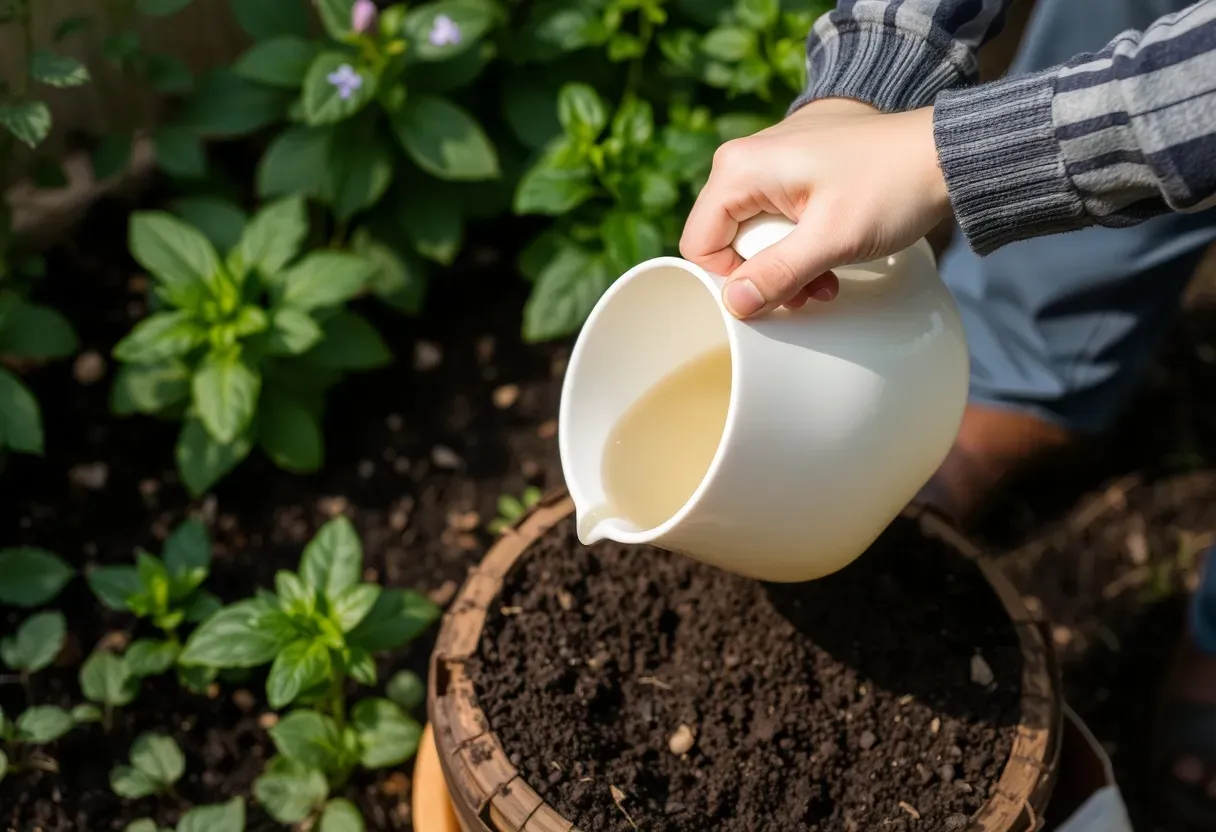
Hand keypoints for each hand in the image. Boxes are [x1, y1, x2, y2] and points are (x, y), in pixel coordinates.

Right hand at [679, 98, 950, 318]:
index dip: (732, 279)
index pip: (699, 243)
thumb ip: (777, 274)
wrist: (943, 151)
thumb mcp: (831, 240)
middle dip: (765, 273)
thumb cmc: (890, 186)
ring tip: (828, 276)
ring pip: (752, 232)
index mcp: (739, 169)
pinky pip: (775, 216)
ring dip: (786, 263)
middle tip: (812, 288)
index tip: (778, 290)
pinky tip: (831, 251)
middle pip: (725, 239)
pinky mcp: (793, 165)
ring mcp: (768, 159)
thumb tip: (733, 305)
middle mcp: (743, 157)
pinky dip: (799, 241)